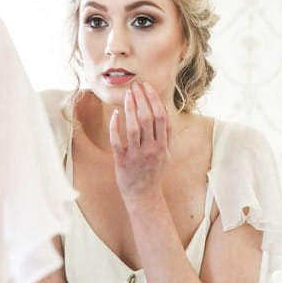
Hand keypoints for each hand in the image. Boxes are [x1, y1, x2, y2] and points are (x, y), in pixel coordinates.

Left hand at [109, 81, 171, 201]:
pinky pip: (117, 141)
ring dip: (130, 108)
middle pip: (148, 118)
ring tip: (127, 95)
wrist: (144, 196)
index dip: (154, 99)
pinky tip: (115, 114)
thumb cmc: (154, 172)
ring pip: (133, 127)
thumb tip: (163, 109)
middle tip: (135, 86)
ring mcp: (137, 155)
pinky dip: (115, 126)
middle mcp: (152, 149)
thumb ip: (166, 134)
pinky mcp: (122, 161)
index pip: (161, 117)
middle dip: (141, 99)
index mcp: (163, 145)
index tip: (147, 87)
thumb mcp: (166, 154)